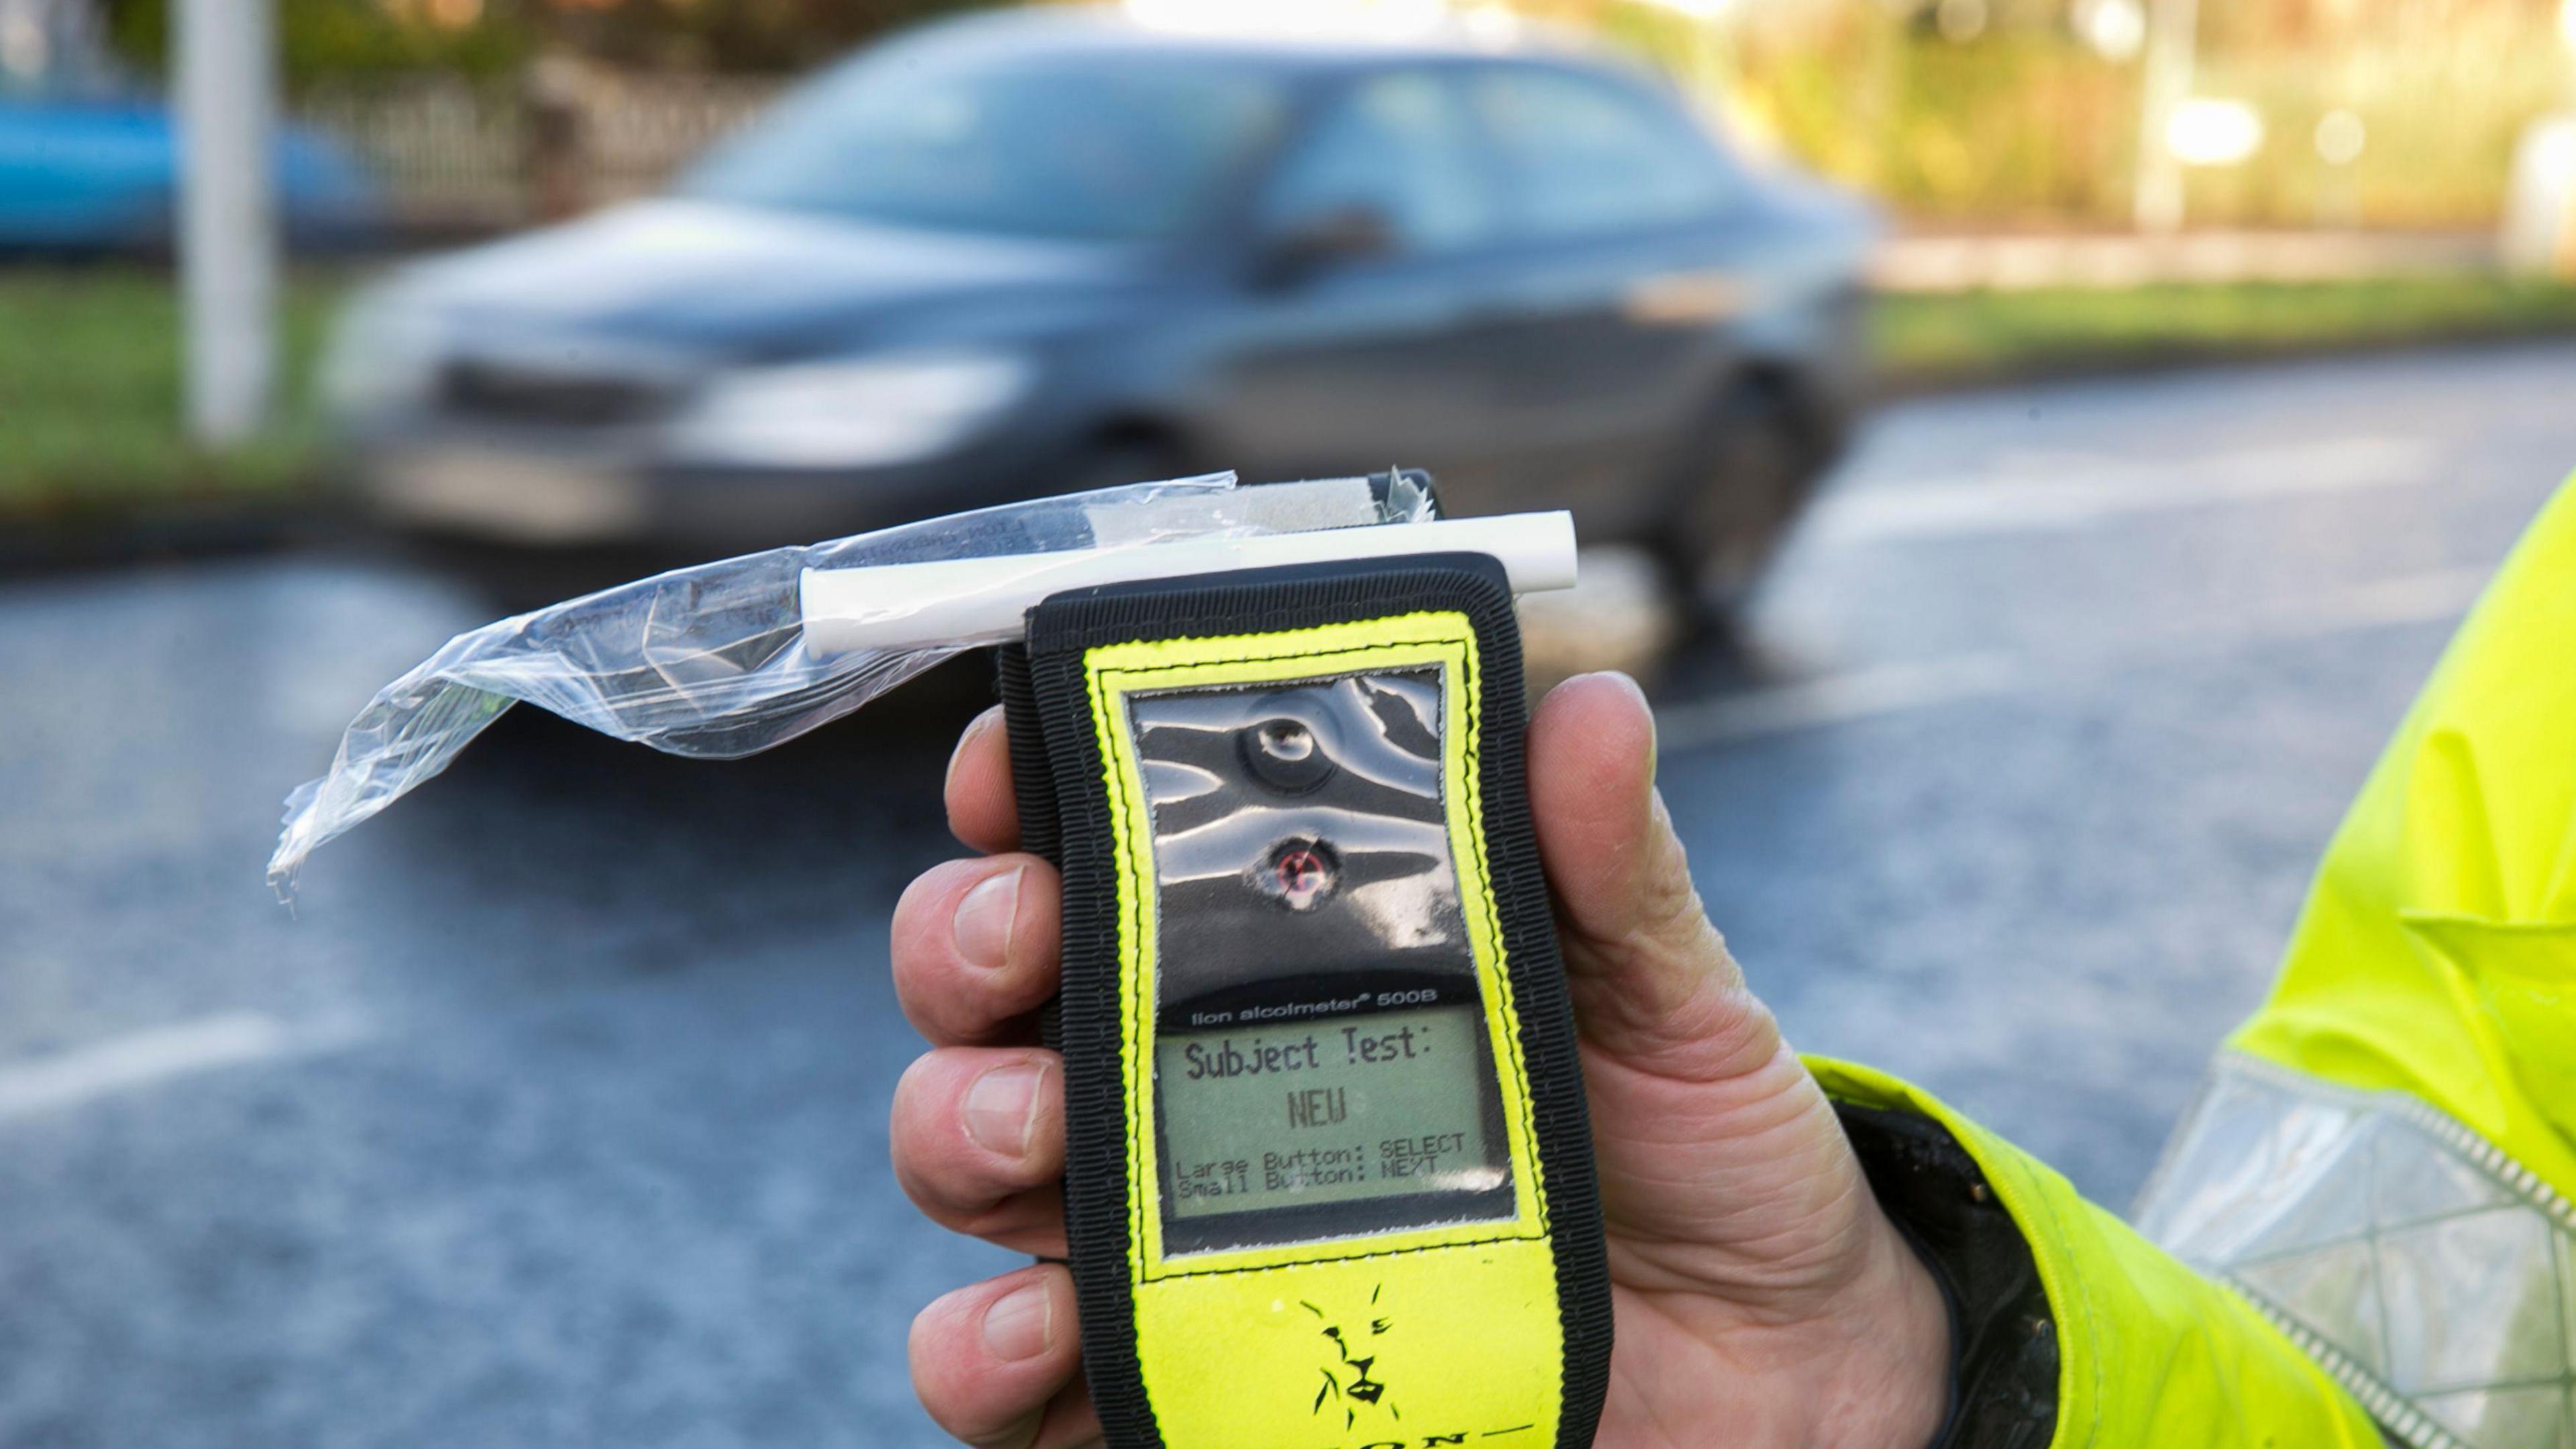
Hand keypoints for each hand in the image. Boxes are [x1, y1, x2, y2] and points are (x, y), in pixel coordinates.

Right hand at [888, 673, 1950, 1447]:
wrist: (1769, 1367)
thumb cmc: (1697, 1152)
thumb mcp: (1668, 993)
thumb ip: (1609, 864)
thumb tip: (1588, 710)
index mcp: (1289, 938)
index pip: (1110, 831)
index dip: (1031, 775)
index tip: (1020, 759)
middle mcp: (1194, 1063)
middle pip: (995, 976)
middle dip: (964, 937)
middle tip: (1023, 935)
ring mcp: (1172, 1217)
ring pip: (972, 1148)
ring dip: (958, 1121)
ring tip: (1032, 1127)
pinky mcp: (1182, 1364)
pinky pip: (1018, 1364)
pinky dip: (985, 1345)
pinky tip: (1038, 1324)